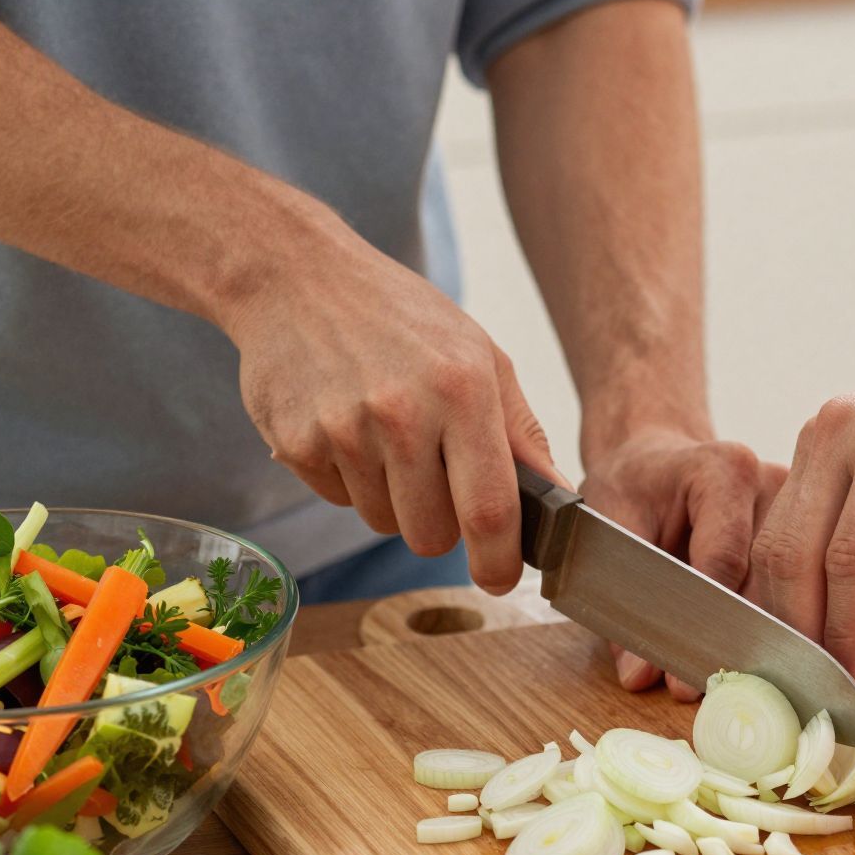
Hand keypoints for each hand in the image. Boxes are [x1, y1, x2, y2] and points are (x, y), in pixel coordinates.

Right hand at [229, 230, 562, 592]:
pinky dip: (348, 479)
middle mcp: (402, 412)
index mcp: (462, 389)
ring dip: (392, 499)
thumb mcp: (480, 356)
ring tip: (384, 435)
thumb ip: (521, 432)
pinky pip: (338, 500)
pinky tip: (345, 426)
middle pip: (431, 535)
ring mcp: (343, 430)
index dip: (498, 559)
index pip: (489, 508)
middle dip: (440, 525)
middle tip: (433, 476)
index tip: (501, 578)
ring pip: (383, 524)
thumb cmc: (400, 317)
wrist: (296, 277)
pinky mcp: (295, 443)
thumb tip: (558, 496)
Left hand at [582, 428, 786, 695]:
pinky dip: (776, 629)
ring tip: (734, 684)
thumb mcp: (610, 531)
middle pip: (767, 583)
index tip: (686, 678)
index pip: (726, 561)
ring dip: (762, 642)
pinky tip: (761, 661)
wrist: (656, 462)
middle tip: (712, 692)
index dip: (703, 624)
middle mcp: (773, 483)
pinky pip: (799, 594)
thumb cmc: (633, 488)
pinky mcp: (813, 533)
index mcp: (722, 469)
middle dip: (736, 644)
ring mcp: (801, 510)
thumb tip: (640, 674)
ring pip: (792, 596)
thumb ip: (623, 599)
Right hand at [749, 324, 854, 679]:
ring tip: (812, 660)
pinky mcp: (808, 441)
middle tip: (822, 684)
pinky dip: (787, 574)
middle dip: (802, 629)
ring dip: (785, 606)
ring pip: (772, 539)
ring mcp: (815, 433)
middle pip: (792, 553)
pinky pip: (780, 519)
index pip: (851, 559)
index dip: (846, 630)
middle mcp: (840, 434)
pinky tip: (811, 615)